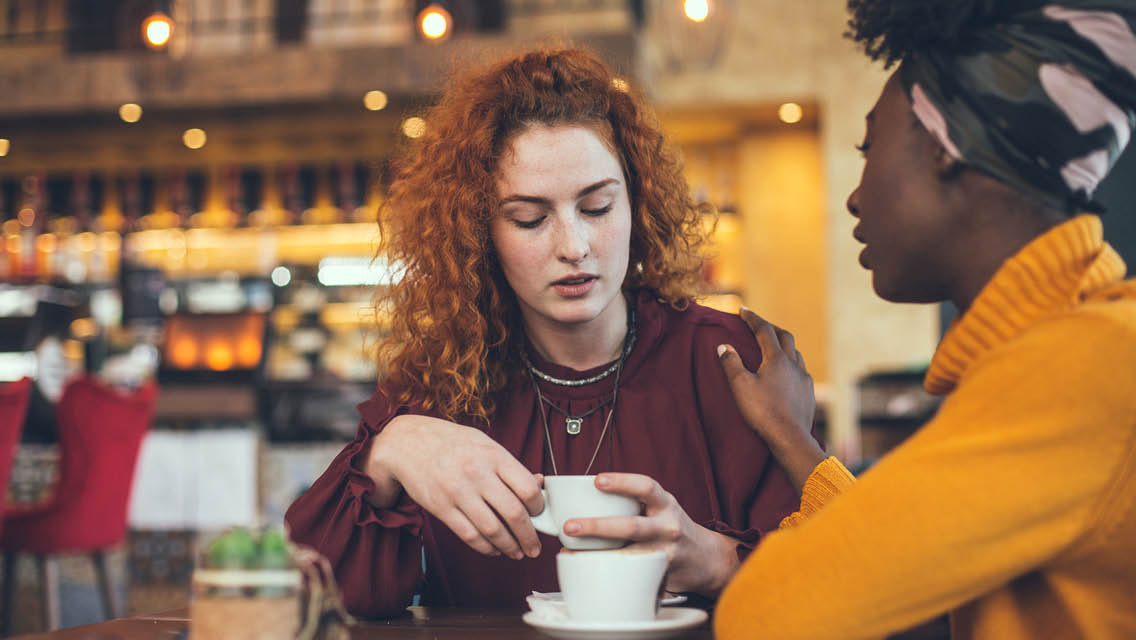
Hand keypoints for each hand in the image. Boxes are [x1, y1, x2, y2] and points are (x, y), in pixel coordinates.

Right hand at [367, 415, 543, 559]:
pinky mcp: (442, 508)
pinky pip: (470, 536)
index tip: (539, 514)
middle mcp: (477, 474)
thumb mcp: (485, 444)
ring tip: (517, 552)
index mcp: (493, 456)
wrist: (408, 444)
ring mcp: (458, 492)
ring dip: (510, 547)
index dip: (539, 507)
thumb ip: (510, 466)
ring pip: (493, 530)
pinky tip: (494, 549)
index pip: (527, 488)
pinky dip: (486, 548)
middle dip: (529, 536)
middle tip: (535, 546)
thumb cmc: (452, 443)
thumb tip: (539, 484)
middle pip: (513, 514)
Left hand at [562, 474, 739, 595]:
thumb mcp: (660, 507)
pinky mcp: (660, 575)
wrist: (705, 558)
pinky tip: (587, 571)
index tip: (596, 481)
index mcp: (665, 504)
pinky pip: (632, 574)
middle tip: (570, 526)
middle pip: (633, 527)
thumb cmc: (670, 527)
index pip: (646, 487)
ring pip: (630, 555)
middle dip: (598, 526)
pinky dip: (608, 572)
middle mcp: (668, 527)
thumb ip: (633, 502)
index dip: (621, 482)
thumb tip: (584, 498)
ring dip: (597, 555)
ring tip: (571, 554)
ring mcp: (665, 553)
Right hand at [717, 307, 824, 493]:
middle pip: (785, 337)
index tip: (743, 310)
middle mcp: (794, 364)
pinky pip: (801, 370)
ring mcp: (804, 379)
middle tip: (758, 326)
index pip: (764, 330)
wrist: (790, 438)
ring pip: (796, 353)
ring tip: (773, 348)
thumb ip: (731, 363)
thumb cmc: (763, 411)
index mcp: (777, 359)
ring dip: (784, 345)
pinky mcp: (809, 393)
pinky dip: (791, 364)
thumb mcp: (740, 386)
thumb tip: (724, 346)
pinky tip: (787, 373)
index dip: (753, 318)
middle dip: (771, 328)